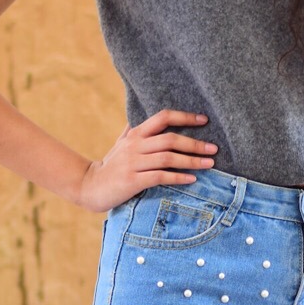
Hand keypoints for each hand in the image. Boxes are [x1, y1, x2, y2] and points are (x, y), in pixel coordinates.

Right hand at [77, 109, 217, 211]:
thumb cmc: (110, 166)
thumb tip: (141, 118)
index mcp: (135, 134)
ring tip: (209, 164)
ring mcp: (133, 163)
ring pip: (167, 158)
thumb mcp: (121, 144)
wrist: (89, 187)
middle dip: (195, 144)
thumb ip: (133, 132)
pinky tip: (192, 179)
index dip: (184, 117)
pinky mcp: (132, 181)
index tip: (204, 120)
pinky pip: (160, 177)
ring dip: (191, 161)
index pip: (163, 117)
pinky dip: (178, 178)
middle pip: (170, 139)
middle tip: (214, 149)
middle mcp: (135, 145)